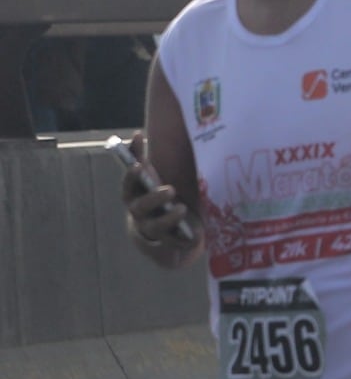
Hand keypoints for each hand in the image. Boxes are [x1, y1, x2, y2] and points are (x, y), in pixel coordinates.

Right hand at [120, 133, 198, 253]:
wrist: (165, 234)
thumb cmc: (157, 199)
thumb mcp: (152, 179)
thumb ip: (143, 159)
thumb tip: (137, 134)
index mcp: (134, 195)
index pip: (129, 184)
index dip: (132, 175)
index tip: (140, 165)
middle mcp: (139, 213)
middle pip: (141, 206)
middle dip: (153, 198)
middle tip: (170, 190)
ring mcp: (152, 230)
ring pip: (156, 226)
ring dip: (168, 218)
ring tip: (181, 209)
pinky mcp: (167, 244)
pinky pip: (173, 242)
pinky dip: (182, 238)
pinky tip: (193, 234)